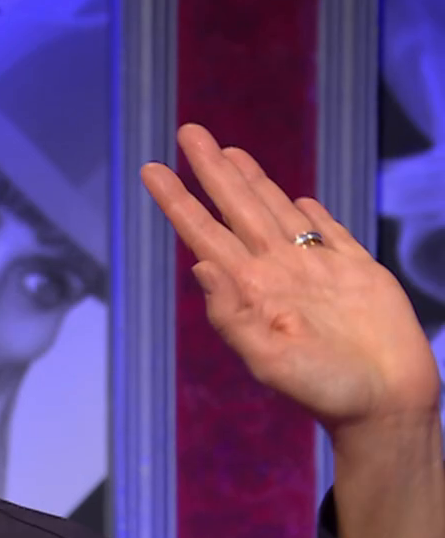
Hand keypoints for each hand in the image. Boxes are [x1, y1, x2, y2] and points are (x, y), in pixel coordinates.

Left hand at [140, 124, 441, 438]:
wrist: (386, 405)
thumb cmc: (325, 392)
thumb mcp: (268, 361)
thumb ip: (233, 316)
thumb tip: (200, 265)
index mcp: (251, 289)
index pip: (204, 232)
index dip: (179, 200)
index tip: (152, 169)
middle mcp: (278, 271)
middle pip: (238, 207)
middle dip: (211, 170)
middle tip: (187, 132)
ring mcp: (318, 269)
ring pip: (278, 210)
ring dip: (253, 180)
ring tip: (227, 152)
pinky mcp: (358, 271)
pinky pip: (329, 233)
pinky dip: (311, 213)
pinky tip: (295, 198)